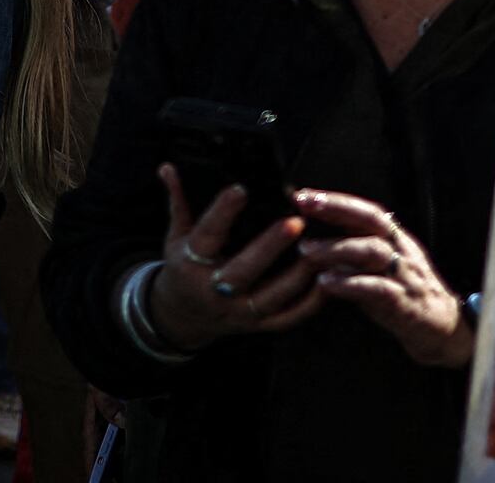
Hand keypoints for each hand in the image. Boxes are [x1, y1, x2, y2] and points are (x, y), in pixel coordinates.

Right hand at [147, 164, 322, 350]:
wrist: (184, 315)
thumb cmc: (184, 267)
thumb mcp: (175, 236)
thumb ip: (178, 201)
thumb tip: (168, 168)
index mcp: (191, 263)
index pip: (207, 234)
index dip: (222, 212)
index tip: (241, 189)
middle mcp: (214, 290)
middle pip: (243, 269)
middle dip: (270, 246)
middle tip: (295, 221)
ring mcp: (238, 311)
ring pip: (271, 298)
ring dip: (297, 276)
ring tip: (319, 250)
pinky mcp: (257, 325)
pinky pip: (287, 318)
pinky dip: (309, 303)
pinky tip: (325, 281)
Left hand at [295, 189, 470, 366]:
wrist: (441, 328)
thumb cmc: (402, 292)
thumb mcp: (380, 266)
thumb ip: (353, 251)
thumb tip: (312, 237)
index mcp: (396, 238)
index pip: (366, 210)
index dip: (336, 200)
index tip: (303, 195)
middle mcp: (402, 250)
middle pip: (371, 219)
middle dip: (337, 208)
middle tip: (304, 205)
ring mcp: (405, 274)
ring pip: (372, 251)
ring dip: (336, 248)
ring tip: (305, 250)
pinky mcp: (404, 302)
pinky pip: (376, 288)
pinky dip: (349, 283)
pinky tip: (326, 282)